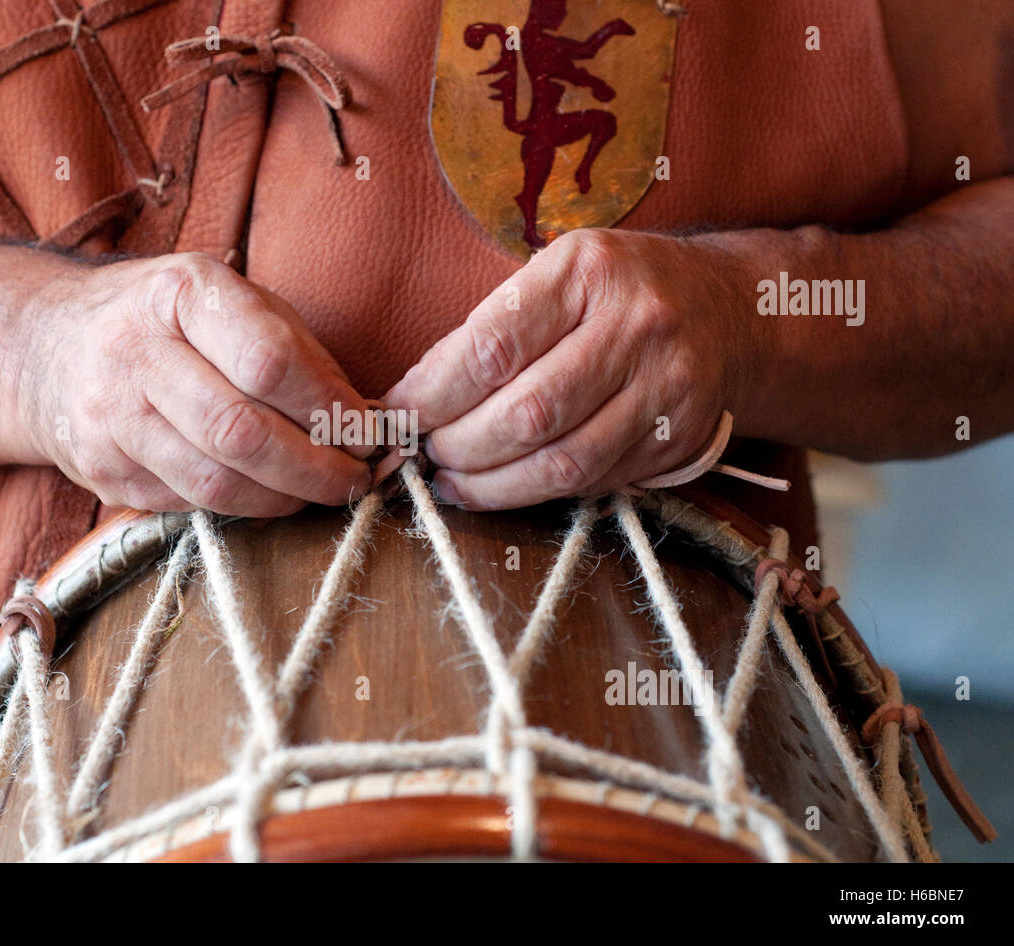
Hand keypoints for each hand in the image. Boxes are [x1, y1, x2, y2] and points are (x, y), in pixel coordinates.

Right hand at [15, 252, 373, 515]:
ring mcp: (109, 416)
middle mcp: (135, 351)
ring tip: (317, 493)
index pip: (269, 360)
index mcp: (180, 294)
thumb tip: (362, 419)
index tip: (365, 431)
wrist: (48, 348)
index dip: (329, 406)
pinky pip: (187, 503)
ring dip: (282, 498)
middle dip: (313, 468)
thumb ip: (297, 351)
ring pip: (214, 481)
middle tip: (351, 480)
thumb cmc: (166, 322)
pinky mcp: (101, 470)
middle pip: (241, 431)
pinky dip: (239, 507)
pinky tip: (266, 495)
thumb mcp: (229, 302)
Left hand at [385, 229, 759, 509]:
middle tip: (426, 453)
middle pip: (528, 413)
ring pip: (562, 461)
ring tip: (453, 481)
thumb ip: (491, 327)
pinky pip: (594, 480)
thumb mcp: (557, 273)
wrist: (729, 310)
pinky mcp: (678, 438)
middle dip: (459, 445)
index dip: (435, 392)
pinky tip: (501, 487)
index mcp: (590, 270)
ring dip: (492, 484)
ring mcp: (666, 387)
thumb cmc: (617, 290)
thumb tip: (414, 395)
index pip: (494, 345)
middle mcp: (637, 325)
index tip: (399, 413)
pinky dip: (537, 491)